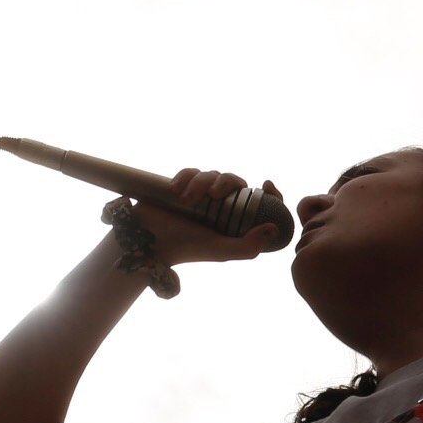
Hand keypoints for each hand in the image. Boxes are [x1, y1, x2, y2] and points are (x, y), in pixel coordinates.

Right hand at [126, 169, 290, 265]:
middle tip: (214, 195)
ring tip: (185, 200)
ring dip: (201, 182)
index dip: (270, 194)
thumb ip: (248, 246)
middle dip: (226, 183)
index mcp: (234, 223)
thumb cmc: (186, 248)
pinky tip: (175, 189)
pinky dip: (186, 176)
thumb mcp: (221, 251)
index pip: (260, 204)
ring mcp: (202, 196)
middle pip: (235, 182)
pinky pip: (192, 171)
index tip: (267, 184)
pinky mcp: (184, 186)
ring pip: (213, 175)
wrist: (149, 241)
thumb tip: (274, 228)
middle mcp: (221, 208)